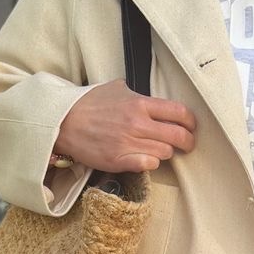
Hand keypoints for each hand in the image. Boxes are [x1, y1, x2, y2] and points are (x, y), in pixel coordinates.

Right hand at [53, 79, 196, 173]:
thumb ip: (135, 93)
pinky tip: (146, 158)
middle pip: (178, 136)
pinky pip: (149, 164)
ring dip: (165, 152)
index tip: (191, 126)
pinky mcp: (119, 160)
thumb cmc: (88, 104)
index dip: (191, 122)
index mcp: (140, 104)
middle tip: (186, 144)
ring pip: (165, 152)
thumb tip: (147, 95)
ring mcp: (129, 143)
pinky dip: (151, 162)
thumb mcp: (114, 89)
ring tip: (157, 149)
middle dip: (187, 141)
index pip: (179, 112)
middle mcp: (138, 124)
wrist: (63, 122)